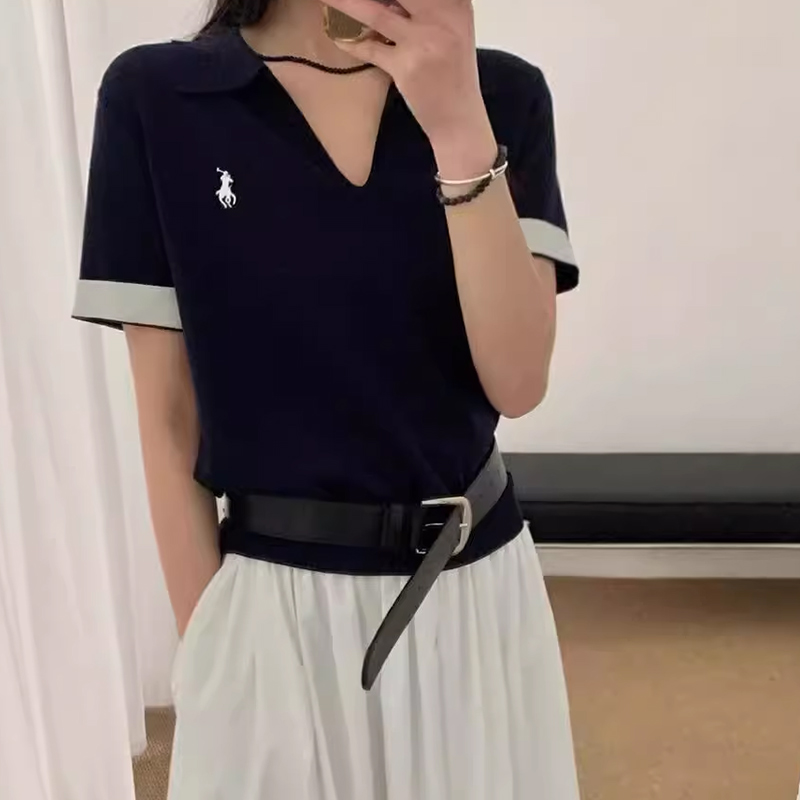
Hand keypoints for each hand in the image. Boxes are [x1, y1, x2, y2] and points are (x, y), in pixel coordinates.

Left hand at [325, 0, 494, 158]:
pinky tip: (338, 38)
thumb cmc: (453, 75)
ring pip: (375, 13)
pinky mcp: (406, 66)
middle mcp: (442, 16)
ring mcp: (423, 41)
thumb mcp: (452, 32)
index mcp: (455, 4)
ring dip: (345, 3)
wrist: (459, 119)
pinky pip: (369, 48)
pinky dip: (350, 43)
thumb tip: (388, 1)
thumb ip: (427, 10)